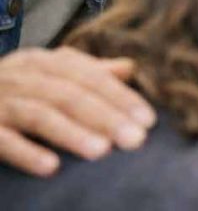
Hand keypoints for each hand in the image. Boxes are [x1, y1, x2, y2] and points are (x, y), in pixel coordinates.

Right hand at [0, 47, 155, 175]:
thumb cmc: (9, 91)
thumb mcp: (46, 75)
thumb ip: (86, 73)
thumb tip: (130, 68)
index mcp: (42, 62)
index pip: (89, 76)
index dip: (120, 96)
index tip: (149, 120)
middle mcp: (20, 75)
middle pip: (69, 93)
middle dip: (106, 115)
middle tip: (135, 139)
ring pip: (39, 113)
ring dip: (72, 132)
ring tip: (102, 152)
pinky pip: (1, 138)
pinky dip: (25, 151)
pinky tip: (50, 168)